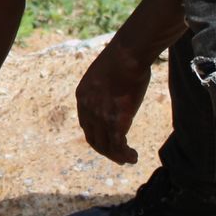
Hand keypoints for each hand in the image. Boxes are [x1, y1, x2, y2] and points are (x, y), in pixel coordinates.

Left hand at [76, 43, 150, 164]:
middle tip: (117, 156)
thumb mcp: (105, 72)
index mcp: (82, 96)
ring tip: (127, 160)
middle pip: (94, 138)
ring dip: (117, 156)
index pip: (86, 124)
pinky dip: (125, 155)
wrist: (126, 55)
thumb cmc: (122, 58)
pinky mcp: (116, 121)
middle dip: (105, 150)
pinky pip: (118, 146)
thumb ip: (106, 85)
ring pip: (106, 146)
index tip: (107, 139)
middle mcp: (87, 109)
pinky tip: (133, 157)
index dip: (97, 135)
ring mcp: (100, 116)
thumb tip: (117, 85)